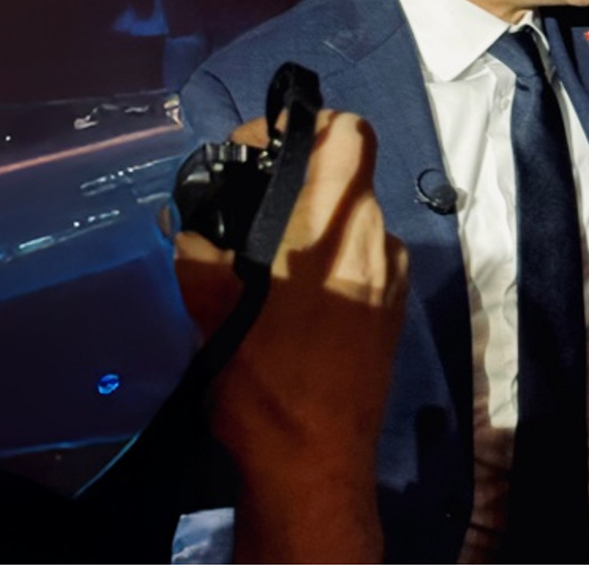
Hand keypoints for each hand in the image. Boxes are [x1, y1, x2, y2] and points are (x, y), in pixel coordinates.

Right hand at [175, 110, 407, 563]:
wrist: (315, 461)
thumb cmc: (264, 382)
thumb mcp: (211, 311)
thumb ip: (200, 257)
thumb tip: (193, 232)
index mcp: (339, 227)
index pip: (349, 134)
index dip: (306, 125)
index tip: (258, 151)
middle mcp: (380, 240)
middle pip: (346, 180)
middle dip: (296, 184)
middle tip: (245, 211)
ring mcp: (395, 277)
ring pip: (355, 223)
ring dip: (313, 227)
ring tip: (262, 261)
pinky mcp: (395, 309)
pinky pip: (365, 260)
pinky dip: (331, 260)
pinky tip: (291, 297)